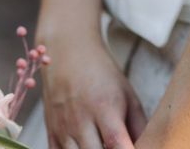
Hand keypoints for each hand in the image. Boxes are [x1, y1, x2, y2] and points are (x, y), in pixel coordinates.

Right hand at [39, 34, 146, 148]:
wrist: (67, 51)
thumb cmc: (102, 74)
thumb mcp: (128, 95)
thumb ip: (139, 127)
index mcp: (104, 108)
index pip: (117, 144)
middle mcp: (80, 120)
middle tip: (116, 146)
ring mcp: (62, 126)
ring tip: (101, 144)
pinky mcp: (50, 130)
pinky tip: (84, 147)